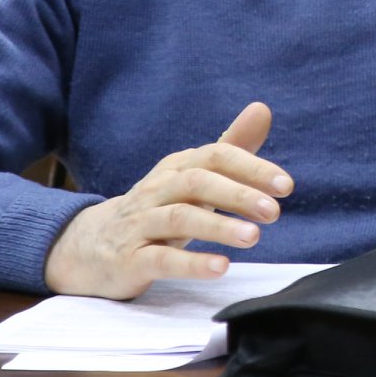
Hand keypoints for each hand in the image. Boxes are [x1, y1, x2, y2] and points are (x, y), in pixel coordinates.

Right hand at [42, 102, 291, 298]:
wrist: (89, 246)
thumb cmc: (157, 208)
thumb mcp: (193, 177)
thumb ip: (231, 148)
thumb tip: (263, 109)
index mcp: (177, 168)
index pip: (216, 156)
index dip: (252, 168)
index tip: (286, 186)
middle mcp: (158, 190)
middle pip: (197, 182)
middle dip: (237, 194)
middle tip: (274, 211)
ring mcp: (140, 225)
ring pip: (178, 218)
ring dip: (218, 227)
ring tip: (253, 237)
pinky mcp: (130, 260)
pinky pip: (160, 259)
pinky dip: (191, 263)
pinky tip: (221, 267)